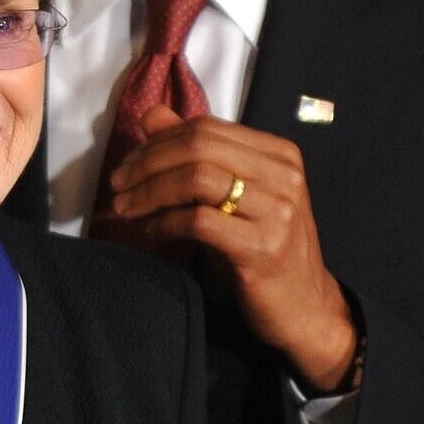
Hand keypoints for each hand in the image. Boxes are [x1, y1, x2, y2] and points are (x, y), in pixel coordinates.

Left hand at [110, 105, 356, 390]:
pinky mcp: (263, 247)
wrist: (305, 307)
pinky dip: (165, 222)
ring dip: (150, 192)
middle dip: (148, 163)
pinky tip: (150, 231)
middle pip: (198, 146)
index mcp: (278, 153)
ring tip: (125, 208)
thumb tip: (151, 116)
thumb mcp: (232, 193)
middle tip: (117, 185)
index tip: (128, 165)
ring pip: (196, 178)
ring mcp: (278, 210)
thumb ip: (194, 153)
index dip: (159, 142)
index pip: (205, 128)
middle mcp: (283, 174)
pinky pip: (199, 221)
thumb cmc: (261, 245)